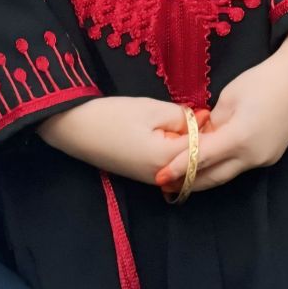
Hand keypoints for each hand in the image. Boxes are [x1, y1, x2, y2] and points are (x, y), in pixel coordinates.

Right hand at [38, 97, 198, 185]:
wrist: (75, 128)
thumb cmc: (112, 115)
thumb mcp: (150, 108)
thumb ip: (180, 116)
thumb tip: (202, 120)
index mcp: (166, 160)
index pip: (203, 150)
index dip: (210, 131)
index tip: (212, 114)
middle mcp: (162, 178)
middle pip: (194, 163)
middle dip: (202, 143)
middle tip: (204, 119)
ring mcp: (151, 180)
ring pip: (182, 166)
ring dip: (189, 149)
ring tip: (190, 124)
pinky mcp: (142, 176)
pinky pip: (169, 167)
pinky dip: (175, 153)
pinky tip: (171, 135)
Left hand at [157, 16, 287, 192]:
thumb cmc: (263, 80)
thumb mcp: (230, 96)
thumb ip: (214, 121)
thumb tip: (204, 136)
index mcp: (240, 138)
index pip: (202, 157)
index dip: (179, 167)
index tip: (159, 176)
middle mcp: (253, 155)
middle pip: (215, 176)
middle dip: (189, 182)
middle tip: (165, 185)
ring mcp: (265, 158)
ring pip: (229, 174)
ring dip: (206, 177)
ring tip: (182, 179)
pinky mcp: (271, 155)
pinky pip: (241, 166)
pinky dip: (223, 167)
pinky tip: (210, 164)